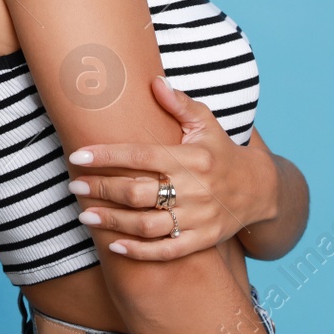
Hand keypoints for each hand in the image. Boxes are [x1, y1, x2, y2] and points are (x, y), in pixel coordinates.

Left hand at [65, 75, 276, 259]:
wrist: (260, 190)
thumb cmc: (222, 151)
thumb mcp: (207, 123)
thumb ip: (180, 104)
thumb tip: (154, 81)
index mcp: (191, 157)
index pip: (142, 155)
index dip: (107, 156)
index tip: (78, 155)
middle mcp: (195, 188)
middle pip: (139, 192)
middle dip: (102, 190)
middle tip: (74, 186)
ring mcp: (199, 217)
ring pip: (148, 225)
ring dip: (113, 222)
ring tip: (84, 216)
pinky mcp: (203, 240)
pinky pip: (168, 251)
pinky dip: (140, 252)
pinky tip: (115, 247)